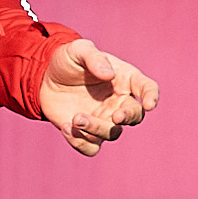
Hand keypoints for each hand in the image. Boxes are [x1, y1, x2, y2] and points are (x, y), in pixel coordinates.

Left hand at [39, 38, 155, 155]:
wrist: (46, 78)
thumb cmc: (69, 61)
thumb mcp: (78, 50)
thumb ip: (93, 57)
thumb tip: (108, 74)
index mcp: (125, 80)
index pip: (147, 88)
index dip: (152, 97)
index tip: (149, 104)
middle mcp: (119, 102)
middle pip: (135, 116)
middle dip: (128, 118)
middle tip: (116, 116)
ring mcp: (105, 120)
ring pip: (113, 134)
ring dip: (97, 129)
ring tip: (76, 118)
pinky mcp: (87, 134)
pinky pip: (92, 147)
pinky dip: (80, 143)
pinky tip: (66, 127)